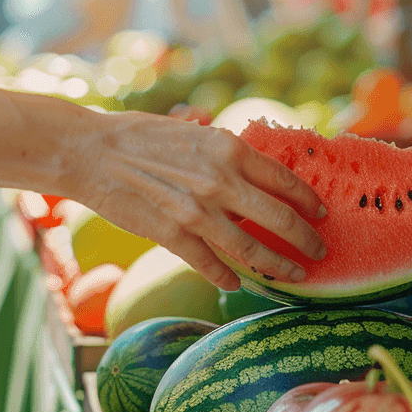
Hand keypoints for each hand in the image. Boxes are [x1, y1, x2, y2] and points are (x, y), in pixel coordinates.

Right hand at [70, 112, 326, 290]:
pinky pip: (210, 264)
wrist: (90, 152)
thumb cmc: (136, 135)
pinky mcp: (172, 235)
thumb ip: (215, 141)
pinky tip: (237, 283)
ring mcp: (197, 212)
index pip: (284, 179)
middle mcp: (220, 181)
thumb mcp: (187, 128)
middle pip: (280, 219)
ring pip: (252, 250)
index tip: (321, 213)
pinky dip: (227, 277)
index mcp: (228, 148)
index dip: (308, 200)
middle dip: (306, 240)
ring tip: (294, 276)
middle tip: (318, 252)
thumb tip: (230, 141)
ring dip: (278, 267)